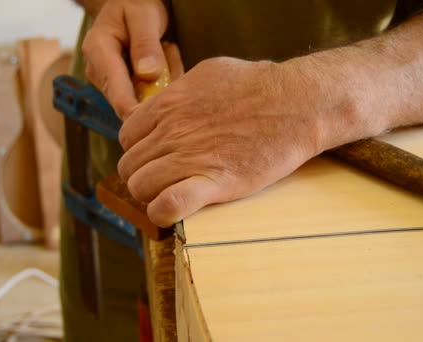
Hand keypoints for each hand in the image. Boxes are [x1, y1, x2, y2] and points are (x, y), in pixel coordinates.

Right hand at [82, 0, 182, 117]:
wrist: (128, 3)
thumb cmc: (135, 4)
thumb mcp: (144, 16)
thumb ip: (146, 44)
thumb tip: (148, 75)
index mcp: (98, 50)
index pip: (116, 92)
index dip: (136, 112)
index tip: (159, 116)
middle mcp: (98, 71)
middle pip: (128, 101)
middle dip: (156, 91)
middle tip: (171, 55)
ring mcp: (108, 81)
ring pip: (140, 100)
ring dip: (162, 83)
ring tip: (167, 50)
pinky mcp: (120, 86)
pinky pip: (145, 95)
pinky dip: (162, 82)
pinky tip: (165, 59)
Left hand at [117, 56, 376, 226]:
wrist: (296, 103)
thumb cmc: (258, 84)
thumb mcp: (208, 72)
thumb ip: (179, 90)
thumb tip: (166, 102)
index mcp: (167, 105)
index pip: (127, 138)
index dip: (138, 152)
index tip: (155, 158)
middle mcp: (171, 131)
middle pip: (130, 167)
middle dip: (143, 177)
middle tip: (164, 182)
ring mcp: (190, 158)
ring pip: (141, 188)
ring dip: (151, 197)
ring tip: (170, 197)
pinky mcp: (214, 183)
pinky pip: (168, 205)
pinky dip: (163, 214)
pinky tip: (171, 214)